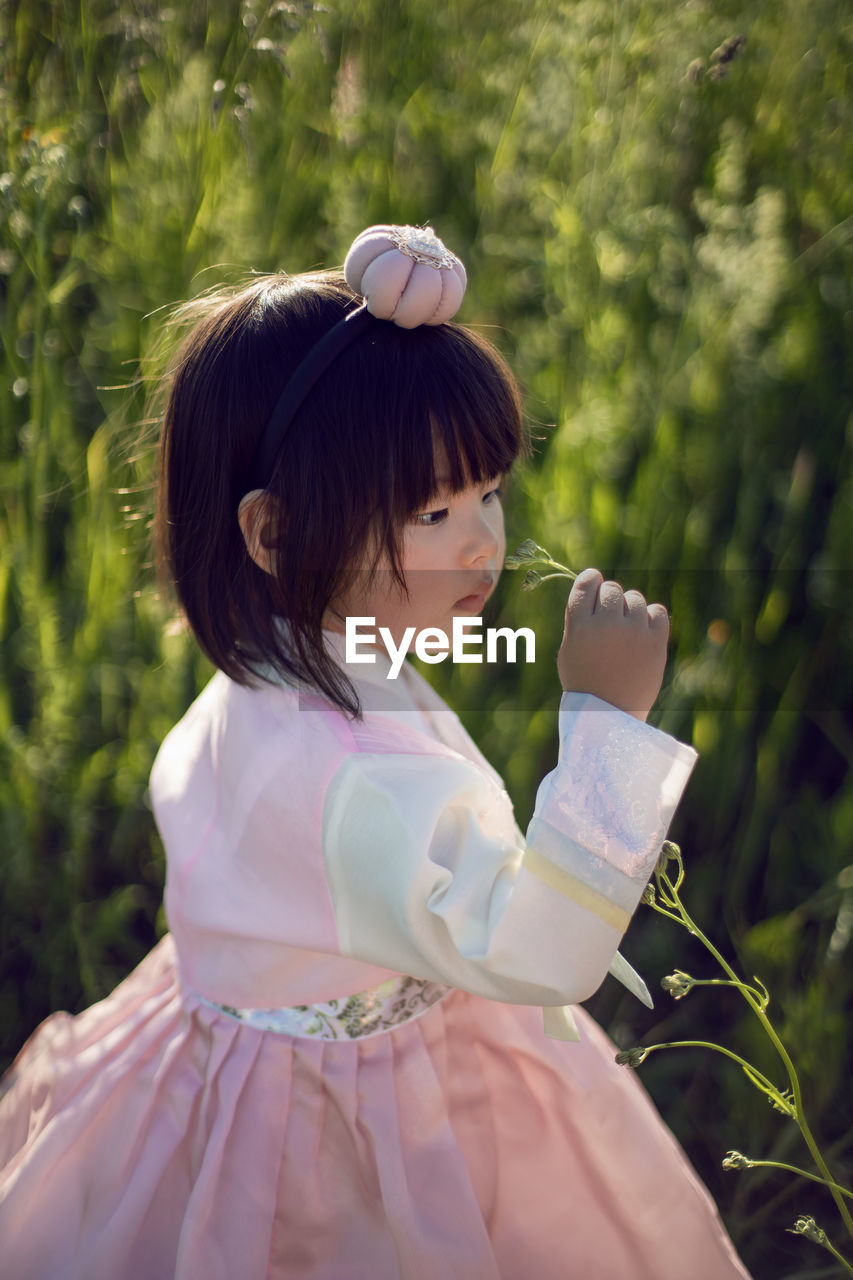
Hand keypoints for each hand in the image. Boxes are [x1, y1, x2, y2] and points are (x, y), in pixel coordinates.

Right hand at [557, 568, 669, 720]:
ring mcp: (634, 633)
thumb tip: (599, 589)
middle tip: (610, 616)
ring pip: (635, 598)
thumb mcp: (570, 648)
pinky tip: (643, 630)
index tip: (595, 580)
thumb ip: (581, 618)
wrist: (610, 715)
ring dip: (630, 608)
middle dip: (610, 598)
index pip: (587, 583)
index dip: (591, 578)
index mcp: (580, 626)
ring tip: (625, 630)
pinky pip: (658, 611)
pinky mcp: (656, 642)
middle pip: (612, 589)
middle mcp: (607, 624)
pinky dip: (651, 616)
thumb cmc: (585, 682)